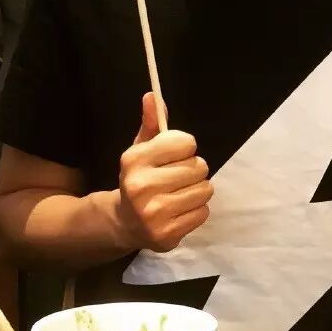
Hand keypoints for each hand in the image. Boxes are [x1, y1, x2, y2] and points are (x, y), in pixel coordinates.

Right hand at [116, 93, 212, 252]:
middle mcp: (141, 186)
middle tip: (178, 178)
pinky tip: (180, 211)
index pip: (186, 142)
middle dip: (194, 170)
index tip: (174, 156)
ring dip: (198, 190)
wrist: (126, 222)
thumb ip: (151, 123)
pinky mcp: (167, 234)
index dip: (185, 148)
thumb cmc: (140, 178)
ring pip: (205, 190)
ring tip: (180, 194)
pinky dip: (197, 210)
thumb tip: (153, 96)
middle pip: (199, 167)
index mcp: (135, 159)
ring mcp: (154, 213)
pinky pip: (203, 212)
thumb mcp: (141, 149)